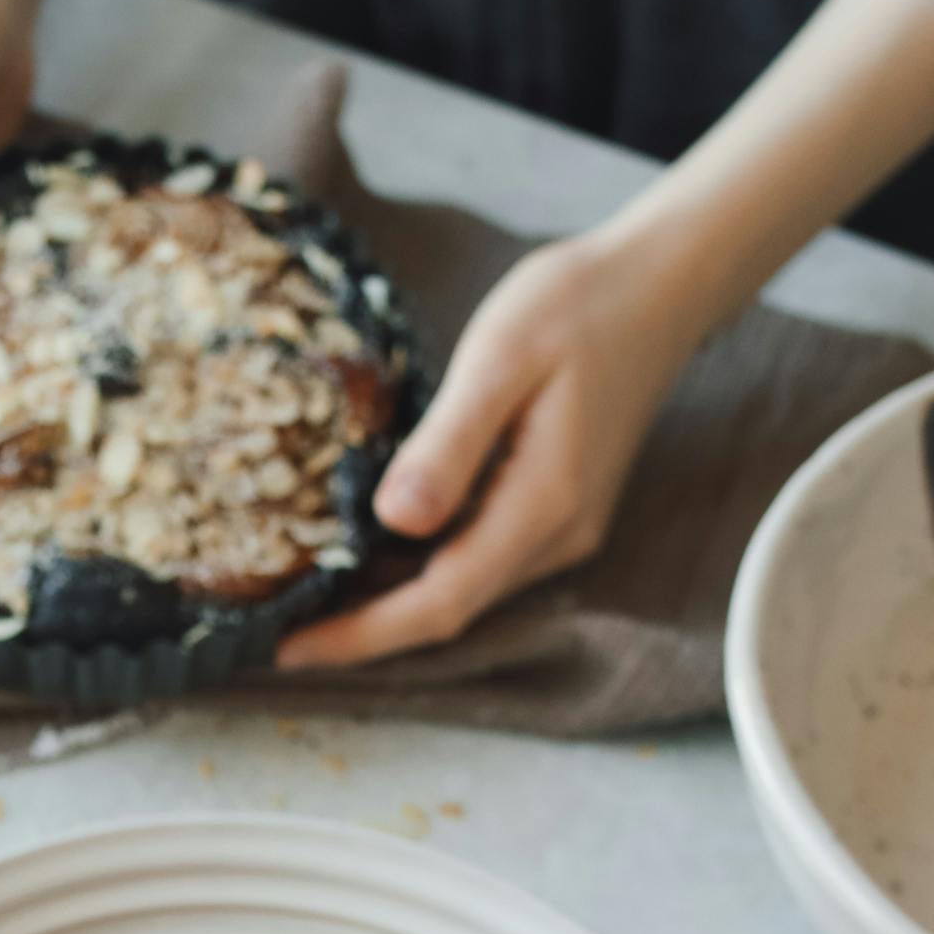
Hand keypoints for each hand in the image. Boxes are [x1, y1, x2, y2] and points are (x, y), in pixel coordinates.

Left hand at [276, 229, 705, 667]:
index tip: (286, 648)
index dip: (362, 635)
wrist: (661, 285)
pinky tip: (365, 547)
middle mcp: (559, 534)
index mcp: (544, 503)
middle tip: (273, 629)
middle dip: (362, 630)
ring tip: (304, 596)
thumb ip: (450, 444)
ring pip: (462, 588)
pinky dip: (418, 566)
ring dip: (387, 601)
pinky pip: (477, 556)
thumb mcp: (501, 358)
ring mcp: (563, 526)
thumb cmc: (578, 306)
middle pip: (448, 609)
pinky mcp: (556, 508)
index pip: (440, 601)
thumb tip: (394, 521)